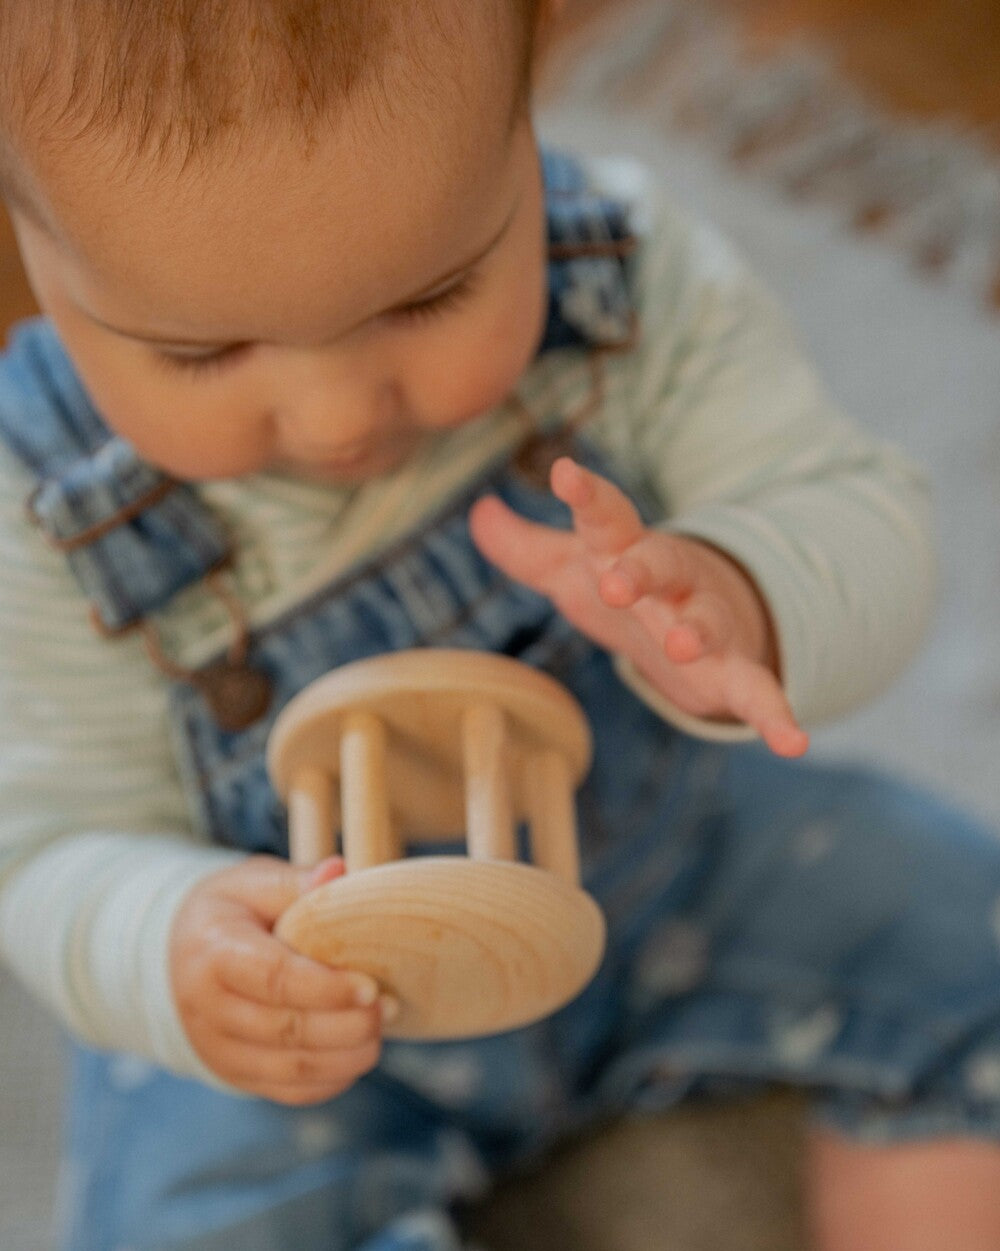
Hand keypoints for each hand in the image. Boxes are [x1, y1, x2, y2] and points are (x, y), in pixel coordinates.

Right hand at [170, 855, 397, 1104]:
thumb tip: (338, 872)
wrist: (178, 952)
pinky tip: (357, 1053)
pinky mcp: (232, 1073)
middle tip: (388, 1007)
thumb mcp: (253, 882)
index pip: (275, 979)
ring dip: (346, 1056)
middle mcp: (206, 1009)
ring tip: (380, 1030)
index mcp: (213, 952)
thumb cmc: (231, 910)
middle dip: (347, 1025)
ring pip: (290, 1070)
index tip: (371, 987)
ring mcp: (216, 1048)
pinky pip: (287, 1091)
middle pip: (286, 1030)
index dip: (327, 988)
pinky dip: (330, 1079)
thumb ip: (297, 882)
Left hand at [469, 457, 808, 757]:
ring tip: (681, 647)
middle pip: (658, 565)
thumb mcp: (574, 566)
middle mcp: (672, 580)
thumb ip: (525, 548)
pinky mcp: (734, 671)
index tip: (567, 474)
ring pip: (705, 622)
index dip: (587, 496)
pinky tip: (794, 743)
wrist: (701, 621)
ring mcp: (707, 622)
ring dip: (695, 633)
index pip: (606, 517)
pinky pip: (760, 690)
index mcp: (627, 550)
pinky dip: (778, 715)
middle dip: (638, 571)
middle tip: (612, 583)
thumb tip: (480, 511)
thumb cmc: (627, 586)